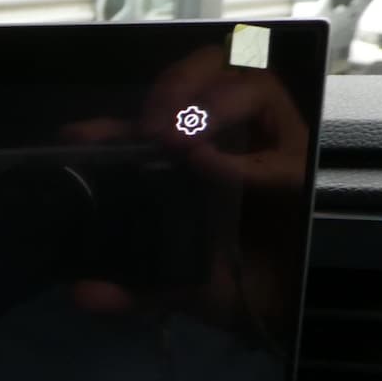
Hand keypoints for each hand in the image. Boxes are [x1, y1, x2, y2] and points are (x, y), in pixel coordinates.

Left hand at [64, 45, 309, 342]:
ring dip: (212, 102)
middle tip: (150, 127)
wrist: (278, 314)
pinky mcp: (302, 171)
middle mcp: (230, 138)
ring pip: (254, 84)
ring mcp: (268, 147)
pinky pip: (282, 151)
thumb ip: (128, 289)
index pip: (150, 118)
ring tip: (177, 138)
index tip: (79, 138)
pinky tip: (208, 166)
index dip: (113, 123)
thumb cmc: (227, 282)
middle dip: (177, 83)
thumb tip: (83, 294)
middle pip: (213, 66)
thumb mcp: (168, 285)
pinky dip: (242, 157)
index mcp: (189, 153)